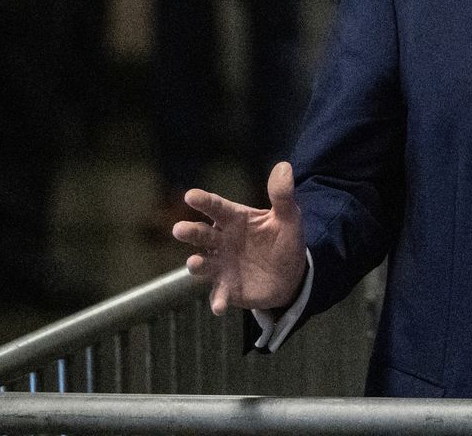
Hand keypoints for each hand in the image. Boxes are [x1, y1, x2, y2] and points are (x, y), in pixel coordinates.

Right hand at [172, 161, 306, 314]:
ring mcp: (221, 265)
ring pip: (202, 264)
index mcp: (234, 219)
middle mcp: (221, 241)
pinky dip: (217, 299)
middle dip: (189, 232)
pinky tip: (219, 306)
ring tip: (195, 263)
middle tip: (179, 229)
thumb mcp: (289, 217)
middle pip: (201, 234)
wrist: (291, 274)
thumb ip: (282, 195)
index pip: (216, 207)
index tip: (191, 195)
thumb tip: (284, 166)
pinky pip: (219, 294)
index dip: (204, 201)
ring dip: (197, 264)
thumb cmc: (283, 240)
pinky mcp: (226, 288)